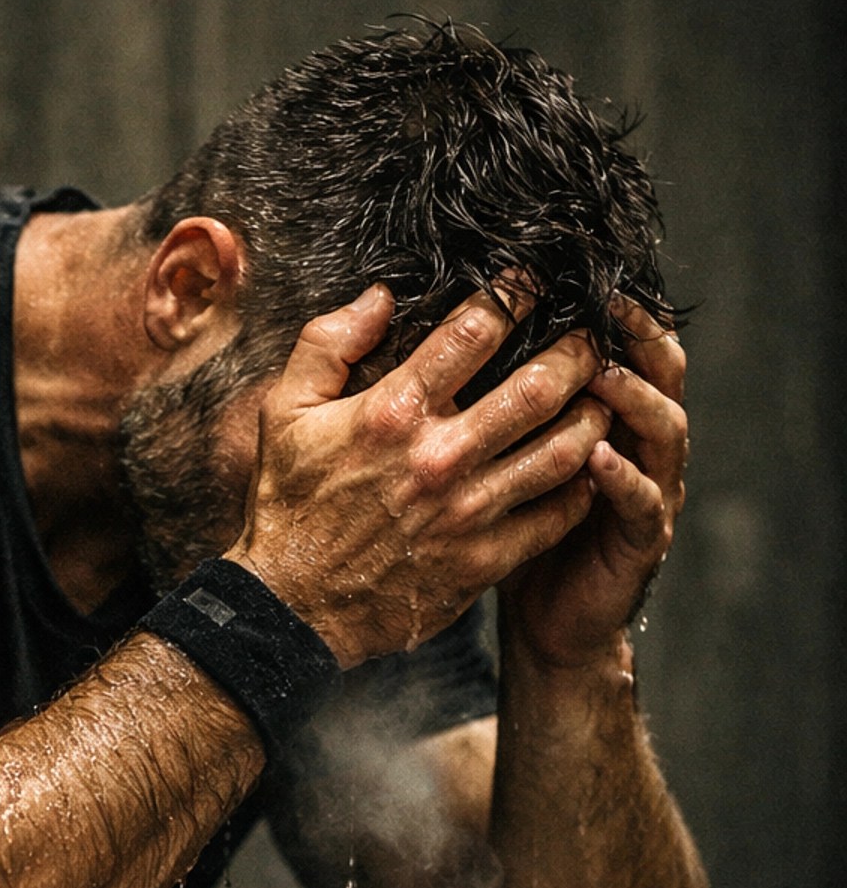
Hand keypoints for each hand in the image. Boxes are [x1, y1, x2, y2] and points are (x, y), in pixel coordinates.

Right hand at [228, 283, 608, 666]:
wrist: (292, 607)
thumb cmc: (289, 505)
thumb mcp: (284, 412)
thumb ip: (327, 343)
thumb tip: (380, 295)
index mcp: (393, 412)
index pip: (474, 332)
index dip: (516, 295)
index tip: (538, 280)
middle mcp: (439, 457)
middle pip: (538, 387)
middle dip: (578, 352)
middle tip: (593, 336)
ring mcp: (467, 512)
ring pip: (562, 451)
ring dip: (592, 416)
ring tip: (603, 397)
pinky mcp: (483, 560)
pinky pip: (554, 515)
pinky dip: (581, 486)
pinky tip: (586, 467)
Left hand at [497, 299, 686, 669]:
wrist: (540, 622)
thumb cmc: (499, 531)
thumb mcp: (485, 456)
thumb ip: (476, 398)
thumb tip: (434, 333)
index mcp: (600, 418)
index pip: (616, 346)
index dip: (606, 311)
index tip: (572, 273)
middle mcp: (633, 444)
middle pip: (656, 373)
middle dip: (635, 337)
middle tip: (605, 303)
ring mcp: (645, 490)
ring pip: (662, 429)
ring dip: (635, 397)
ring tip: (603, 373)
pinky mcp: (641, 541)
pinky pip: (642, 502)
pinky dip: (624, 477)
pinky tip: (599, 457)